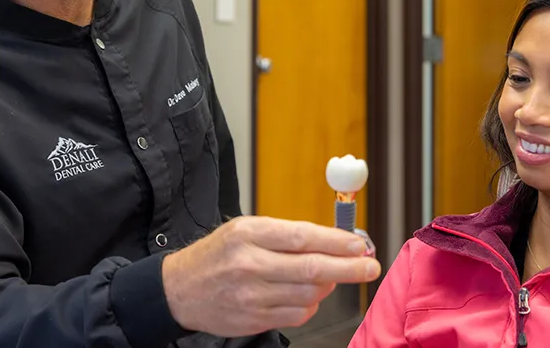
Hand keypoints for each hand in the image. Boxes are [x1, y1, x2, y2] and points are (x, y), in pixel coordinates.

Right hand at [161, 216, 380, 336]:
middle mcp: (250, 265)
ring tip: (331, 275)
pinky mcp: (253, 321)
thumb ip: (286, 234)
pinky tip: (307, 294)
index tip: (359, 244)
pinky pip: (297, 315)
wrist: (179, 289)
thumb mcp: (245, 229)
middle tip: (370, 266)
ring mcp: (252, 296)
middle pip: (312, 268)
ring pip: (309, 294)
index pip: (303, 237)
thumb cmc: (218, 254)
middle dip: (349, 267)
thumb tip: (332, 241)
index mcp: (249, 234)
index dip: (337, 241)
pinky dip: (310, 305)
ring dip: (328, 285)